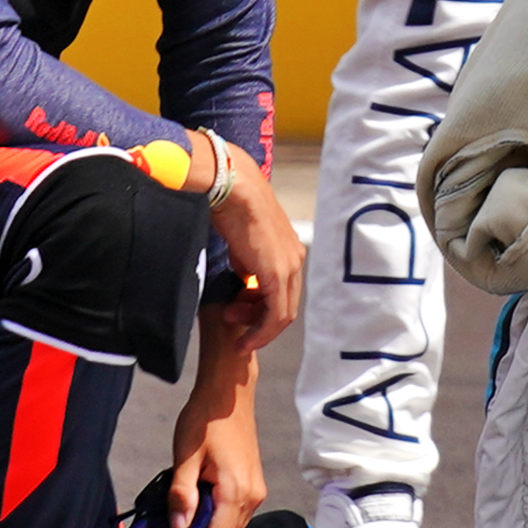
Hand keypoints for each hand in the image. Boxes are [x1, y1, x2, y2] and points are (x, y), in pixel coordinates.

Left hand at [136, 329, 268, 527]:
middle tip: (172, 523)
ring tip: (183, 508)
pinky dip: (216, 513)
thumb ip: (181, 495)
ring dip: (207, 525)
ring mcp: (255, 489)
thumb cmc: (206, 420)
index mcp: (235, 492)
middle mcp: (252, 495)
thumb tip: (178, 527)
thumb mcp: (185, 458)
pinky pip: (235, 512)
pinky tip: (198, 496)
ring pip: (231, 526)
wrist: (227, 394)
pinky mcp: (252, 483)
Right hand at [207, 147, 307, 347]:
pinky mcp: (279, 274)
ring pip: (282, 314)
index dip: (261, 310)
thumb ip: (248, 265)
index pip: (282, 292)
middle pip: (284, 306)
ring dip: (257, 327)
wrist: (235, 189)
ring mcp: (290, 267)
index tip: (239, 315)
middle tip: (232, 319)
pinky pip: (275, 315)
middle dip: (257, 319)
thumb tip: (244, 280)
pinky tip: (245, 338)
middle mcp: (296, 260)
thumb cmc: (233, 208)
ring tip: (231, 321)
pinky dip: (261, 331)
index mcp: (290, 251)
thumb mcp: (242, 244)